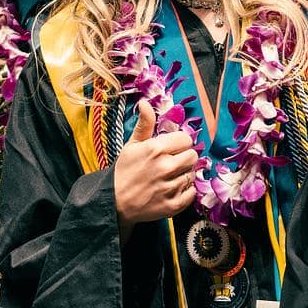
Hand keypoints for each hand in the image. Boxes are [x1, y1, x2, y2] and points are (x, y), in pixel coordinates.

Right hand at [113, 101, 197, 237]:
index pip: (186, 140)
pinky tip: (172, 189)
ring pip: (192, 174)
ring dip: (184, 175)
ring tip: (169, 177)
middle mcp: (165, 167)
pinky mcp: (173, 205)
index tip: (172, 149)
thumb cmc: (124, 171)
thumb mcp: (132, 145)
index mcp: (156, 149)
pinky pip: (192, 193)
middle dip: (184, 158)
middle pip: (193, 156)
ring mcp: (170, 187)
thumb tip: (145, 102)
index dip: (180, 143)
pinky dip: (185, 191)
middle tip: (172, 163)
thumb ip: (144, 124)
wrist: (114, 202)